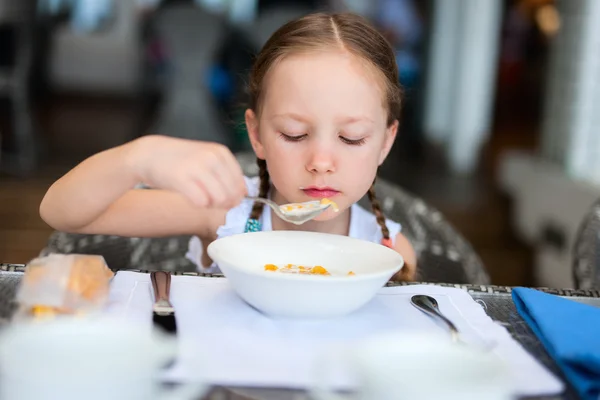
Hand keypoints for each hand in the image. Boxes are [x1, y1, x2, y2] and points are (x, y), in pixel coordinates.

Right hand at [128, 135, 246, 208]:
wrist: (150, 154)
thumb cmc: (181, 160)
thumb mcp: (208, 159)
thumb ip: (226, 175)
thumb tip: (243, 196)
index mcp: (221, 152)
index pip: (241, 185)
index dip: (234, 197)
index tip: (222, 198)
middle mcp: (211, 158)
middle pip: (232, 195)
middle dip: (223, 204)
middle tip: (210, 200)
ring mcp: (197, 167)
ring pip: (219, 199)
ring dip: (211, 205)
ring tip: (201, 198)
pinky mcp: (181, 178)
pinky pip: (201, 202)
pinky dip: (198, 205)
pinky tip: (191, 197)